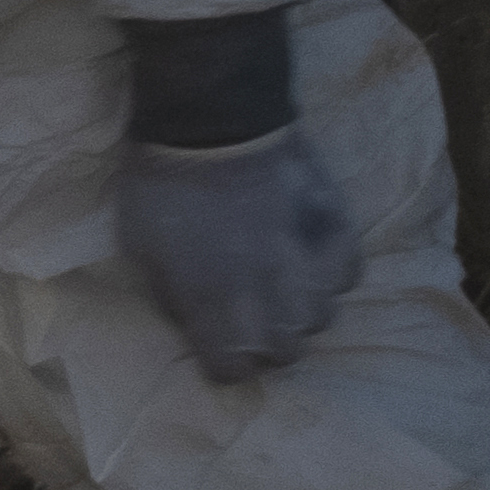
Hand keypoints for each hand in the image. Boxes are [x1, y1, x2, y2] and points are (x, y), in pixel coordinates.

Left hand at [114, 124, 358, 381]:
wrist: (211, 120)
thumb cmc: (162, 185)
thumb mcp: (140, 249)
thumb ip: (172, 296)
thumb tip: (195, 325)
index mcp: (213, 302)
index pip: (233, 370)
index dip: (225, 365)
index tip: (219, 350)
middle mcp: (267, 292)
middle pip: (286, 353)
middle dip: (268, 345)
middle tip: (254, 322)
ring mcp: (307, 259)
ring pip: (322, 317)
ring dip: (301, 311)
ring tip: (284, 290)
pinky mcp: (336, 227)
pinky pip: (348, 274)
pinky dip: (331, 276)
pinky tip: (312, 263)